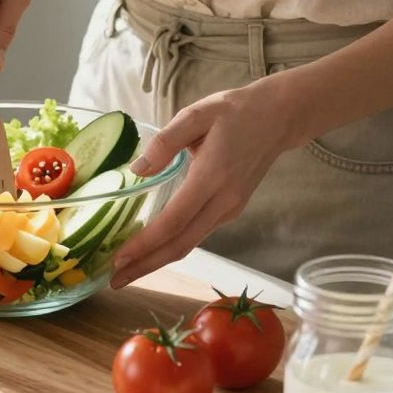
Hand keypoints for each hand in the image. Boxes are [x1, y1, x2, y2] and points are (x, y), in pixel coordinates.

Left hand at [109, 76, 298, 289]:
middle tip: (114, 280)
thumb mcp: (197, 113)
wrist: (278, 118)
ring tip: (126, 270)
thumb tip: (138, 170)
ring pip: (190, 244)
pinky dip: (172, 246)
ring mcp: (229, 209)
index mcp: (212, 176)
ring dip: (157, 261)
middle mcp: (223, 200)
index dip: (145, 244)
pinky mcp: (230, 210)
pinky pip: (197, 234)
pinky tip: (152, 248)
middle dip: (146, 266)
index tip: (118, 258)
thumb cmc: (235, 112)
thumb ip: (166, 141)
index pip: (174, 221)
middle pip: (181, 244)